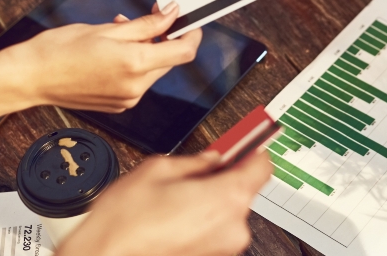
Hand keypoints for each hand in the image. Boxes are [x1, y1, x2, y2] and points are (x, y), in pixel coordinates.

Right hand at [2, 3, 201, 111]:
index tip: (189, 21)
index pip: (183, 52)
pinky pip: (137, 81)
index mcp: (134, 64)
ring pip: (152, 70)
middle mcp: (135, 87)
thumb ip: (146, 24)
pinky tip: (114, 50)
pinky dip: (134, 64)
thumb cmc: (60, 50)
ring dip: (146, 49)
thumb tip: (171, 13)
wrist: (30, 78)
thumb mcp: (107, 29)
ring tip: (121, 29)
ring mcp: (127, 99)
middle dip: (164, 37)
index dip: (192, 34)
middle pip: (168, 60)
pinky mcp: (118, 105)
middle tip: (148, 14)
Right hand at [57, 149, 272, 255]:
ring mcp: (223, 248)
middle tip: (196, 171)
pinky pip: (214, 231)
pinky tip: (173, 218)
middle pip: (242, 190)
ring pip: (226, 212)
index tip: (245, 142)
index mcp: (226, 197)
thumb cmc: (125, 222)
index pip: (262, 166)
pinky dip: (201, 221)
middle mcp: (233, 227)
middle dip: (222, 178)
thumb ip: (194, 161)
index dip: (251, 149)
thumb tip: (211, 158)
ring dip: (209, 201)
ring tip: (174, 200)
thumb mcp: (157, 169)